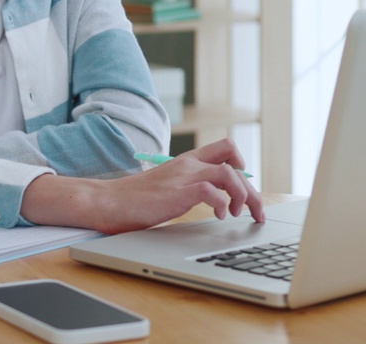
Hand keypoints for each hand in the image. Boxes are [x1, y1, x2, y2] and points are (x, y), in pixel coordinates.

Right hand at [21, 138, 265, 233]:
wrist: (108, 202)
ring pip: (230, 174)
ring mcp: (184, 176)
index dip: (242, 165)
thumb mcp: (168, 187)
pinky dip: (224, 205)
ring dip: (243, 196)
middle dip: (253, 190)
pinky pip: (213, 191)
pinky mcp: (179, 191)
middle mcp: (188, 164)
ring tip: (238, 214)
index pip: (225, 148)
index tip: (245, 189)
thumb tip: (211, 198)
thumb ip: (187, 186)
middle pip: (235, 161)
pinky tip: (220, 216)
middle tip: (256, 212)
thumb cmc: (135, 200)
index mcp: (186, 161)